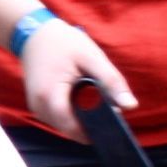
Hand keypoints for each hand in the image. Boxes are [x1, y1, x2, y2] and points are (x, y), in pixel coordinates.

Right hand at [20, 20, 134, 138]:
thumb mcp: (92, 58)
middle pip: (68, 129)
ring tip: (94, 103)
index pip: (72, 127)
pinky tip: (80, 101)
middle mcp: (39, 106)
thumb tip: (130, 106)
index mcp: (51, 96)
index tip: (111, 130)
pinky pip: (56, 118)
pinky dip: (70, 114)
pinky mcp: (36, 105)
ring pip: (62, 126)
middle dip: (88, 125)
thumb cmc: (64, 44)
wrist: (35, 35)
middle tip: (108, 111)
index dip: (92, 132)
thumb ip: (111, 82)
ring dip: (79, 120)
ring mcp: (35, 107)